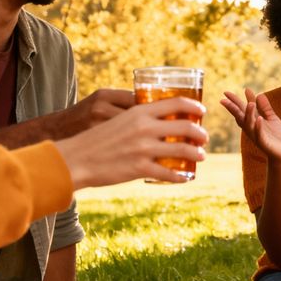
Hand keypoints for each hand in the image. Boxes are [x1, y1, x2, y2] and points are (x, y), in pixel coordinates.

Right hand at [56, 96, 206, 187]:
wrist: (76, 159)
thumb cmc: (96, 139)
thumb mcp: (118, 119)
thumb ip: (138, 119)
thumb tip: (157, 122)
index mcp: (139, 111)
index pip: (176, 103)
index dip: (194, 107)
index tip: (202, 112)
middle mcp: (144, 127)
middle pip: (186, 126)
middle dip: (200, 133)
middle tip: (204, 138)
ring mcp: (143, 148)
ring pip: (182, 149)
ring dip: (196, 154)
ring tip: (201, 156)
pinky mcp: (140, 168)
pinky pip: (168, 173)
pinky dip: (180, 176)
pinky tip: (185, 177)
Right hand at [220, 88, 280, 161]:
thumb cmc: (276, 136)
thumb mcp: (271, 118)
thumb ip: (265, 107)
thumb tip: (259, 94)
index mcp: (252, 121)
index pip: (241, 109)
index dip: (235, 101)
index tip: (226, 92)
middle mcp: (251, 128)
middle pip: (240, 116)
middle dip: (232, 108)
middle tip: (223, 99)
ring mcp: (256, 135)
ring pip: (249, 124)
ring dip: (249, 114)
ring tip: (250, 103)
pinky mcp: (263, 142)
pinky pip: (259, 134)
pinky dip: (258, 126)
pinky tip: (259, 118)